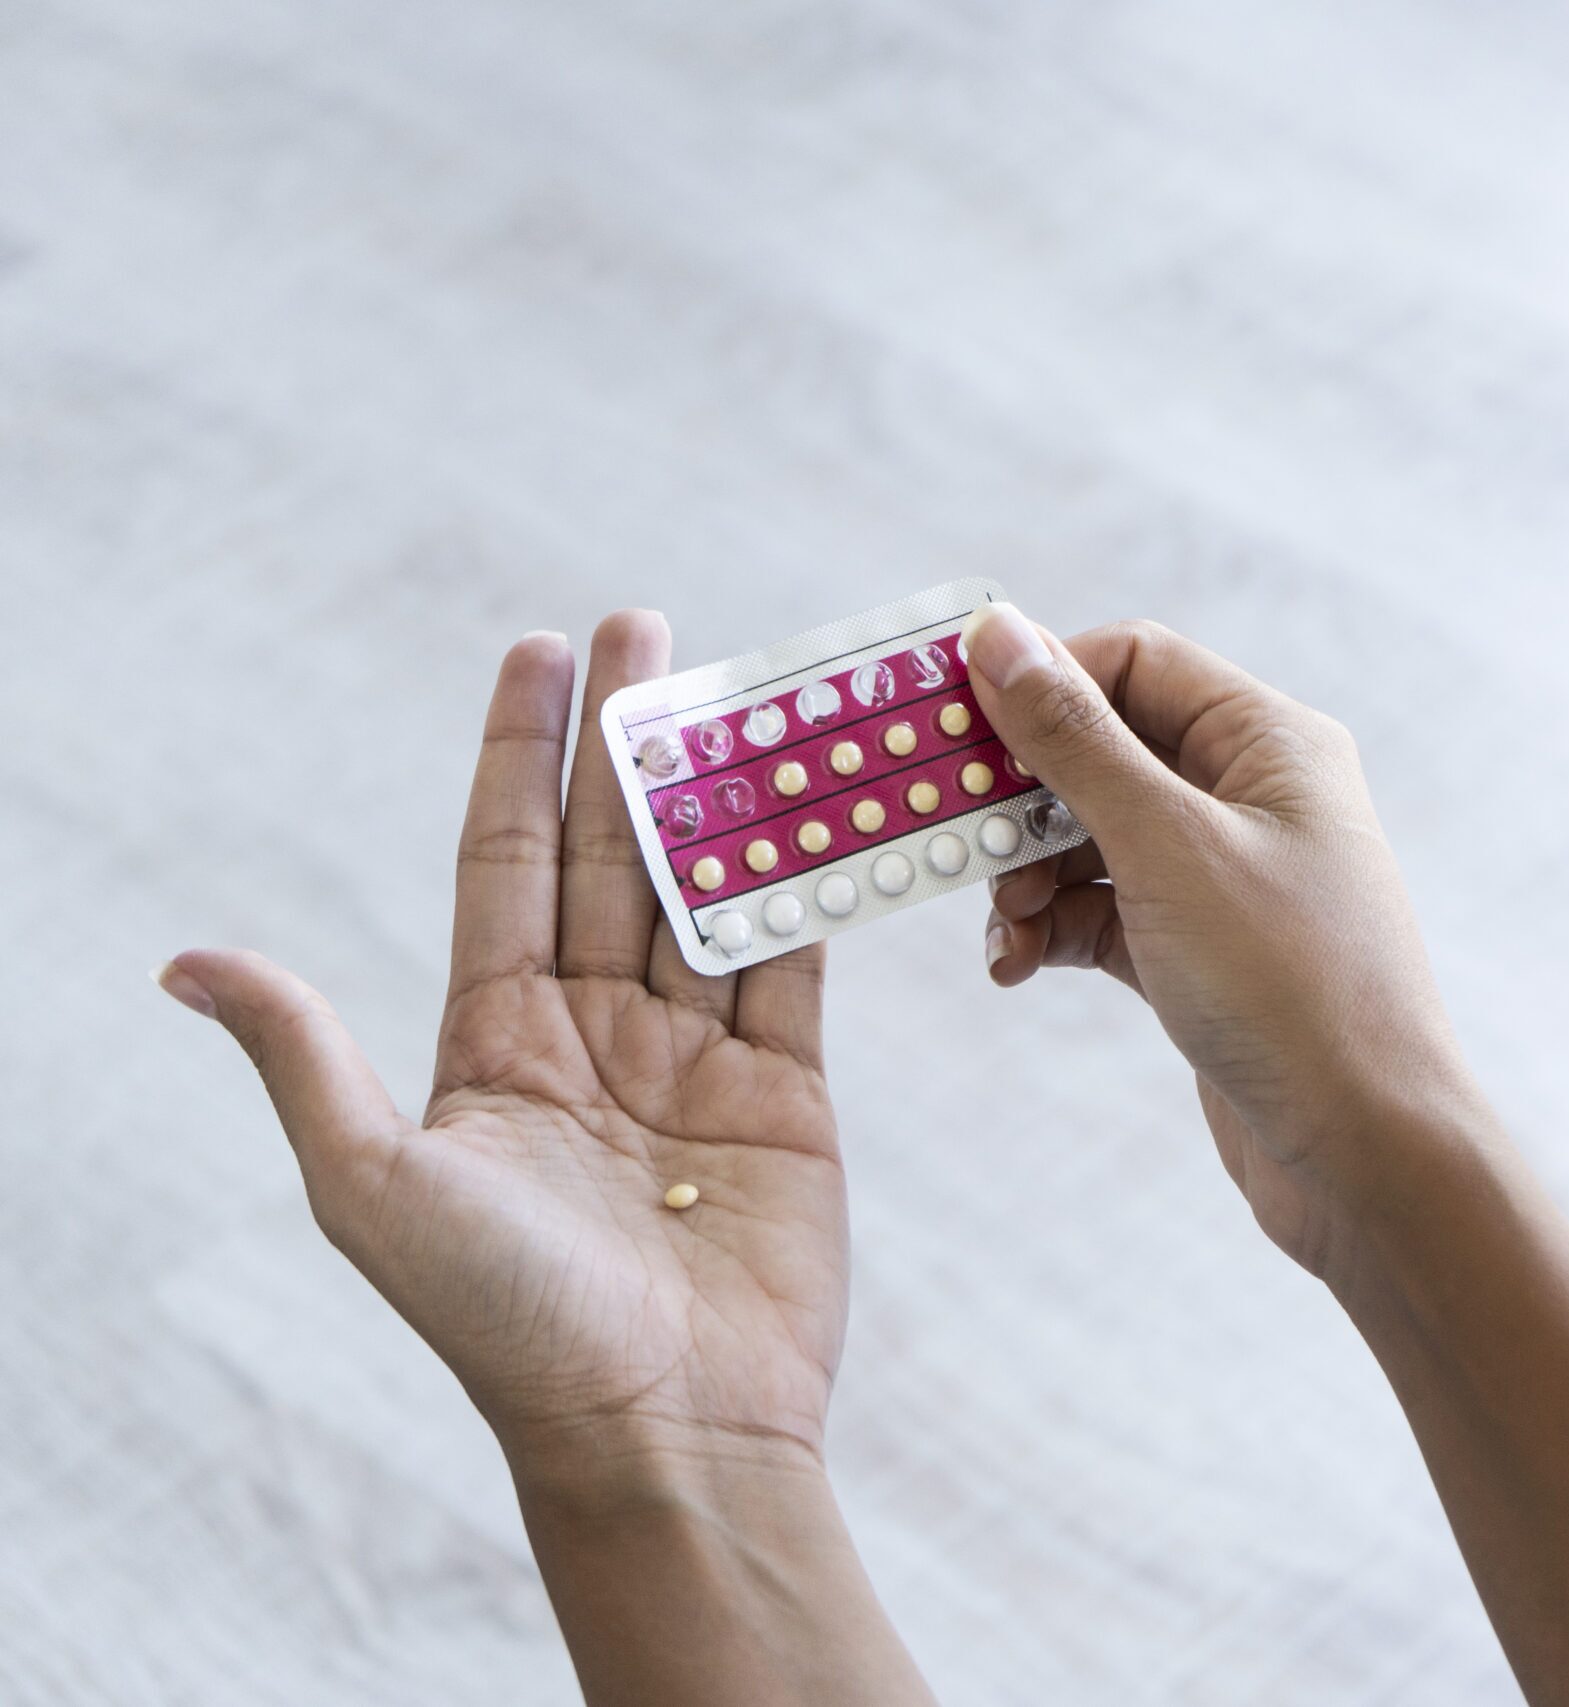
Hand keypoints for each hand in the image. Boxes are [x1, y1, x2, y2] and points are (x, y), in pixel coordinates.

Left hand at [157, 614, 848, 1489]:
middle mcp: (596, 1038)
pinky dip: (809, 881)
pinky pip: (794, 962)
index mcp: (498, 1046)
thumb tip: (188, 963)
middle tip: (649, 626)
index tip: (540, 648)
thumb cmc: (510, 1326)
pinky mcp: (789, 1093)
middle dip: (628, 743)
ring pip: (709, 893)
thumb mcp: (378, 1187)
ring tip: (741, 689)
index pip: (506, 866)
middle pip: (612, 857)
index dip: (520, 757)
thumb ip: (308, 1059)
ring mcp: (697, 1060)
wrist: (667, 1433)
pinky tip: (816, 803)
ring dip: (724, 792)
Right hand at [964, 604, 1489, 1279]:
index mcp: (1270, 742)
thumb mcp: (1167, 848)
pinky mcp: (1200, 954)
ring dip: (1027, 873)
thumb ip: (1075, 741)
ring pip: (1091, 839)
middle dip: (1022, 794)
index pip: (1133, 662)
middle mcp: (1253, 797)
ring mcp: (1226, 879)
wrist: (1364, 1154)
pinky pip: (1102, 912)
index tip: (952, 726)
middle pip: (1104, 750)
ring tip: (1001, 925)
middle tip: (954, 835)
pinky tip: (1015, 963)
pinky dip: (1051, 928)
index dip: (1040, 683)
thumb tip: (999, 635)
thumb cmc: (1291, 986)